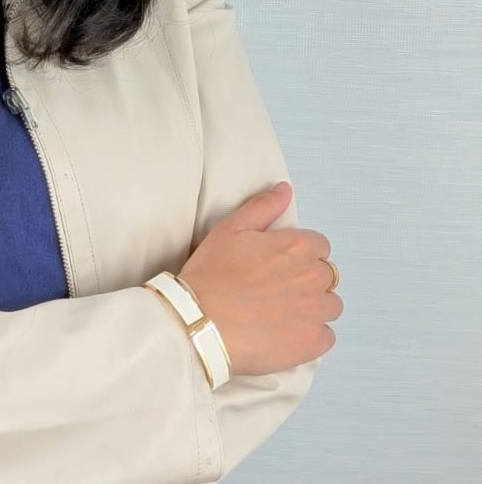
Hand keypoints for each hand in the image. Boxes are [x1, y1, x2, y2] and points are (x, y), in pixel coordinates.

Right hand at [177, 182, 341, 376]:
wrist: (201, 322)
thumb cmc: (212, 275)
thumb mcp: (230, 228)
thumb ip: (263, 207)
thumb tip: (284, 189)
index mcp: (298, 246)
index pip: (319, 246)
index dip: (299, 253)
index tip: (279, 264)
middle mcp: (314, 276)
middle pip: (327, 276)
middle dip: (307, 280)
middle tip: (275, 289)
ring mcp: (316, 312)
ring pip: (329, 306)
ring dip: (312, 307)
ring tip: (280, 312)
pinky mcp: (313, 343)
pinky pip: (326, 337)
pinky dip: (310, 335)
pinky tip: (284, 332)